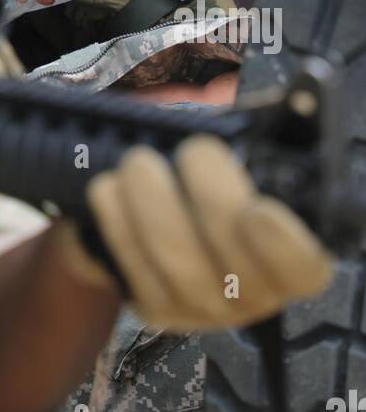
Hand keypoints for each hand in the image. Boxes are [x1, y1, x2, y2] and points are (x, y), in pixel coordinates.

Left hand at [55, 137, 331, 330]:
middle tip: (193, 151)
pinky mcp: (156, 307)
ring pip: (177, 265)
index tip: (257, 209)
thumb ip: (251, 132)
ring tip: (138, 161)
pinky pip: (134, 268)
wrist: (159, 205)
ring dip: (152, 205)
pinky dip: (118, 222)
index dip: (283, 246)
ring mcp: (203, 309)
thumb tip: (256, 102)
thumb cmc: (210, 174)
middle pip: (233, 268)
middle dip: (208, 199)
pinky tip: (109, 189)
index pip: (302, 268)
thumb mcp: (240, 147)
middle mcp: (254, 294)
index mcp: (291, 255)